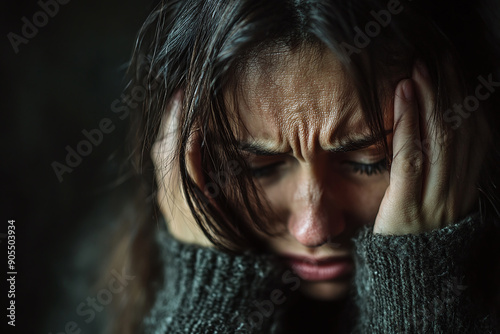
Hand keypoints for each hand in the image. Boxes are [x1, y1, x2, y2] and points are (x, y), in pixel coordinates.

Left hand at [373, 62, 487, 234]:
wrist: (404, 277)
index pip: (472, 134)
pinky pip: (412, 159)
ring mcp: (436, 200)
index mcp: (466, 187)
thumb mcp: (432, 199)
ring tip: (415, 71)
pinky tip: (402, 98)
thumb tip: (431, 127)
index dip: (464, 98)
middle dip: (446, 92)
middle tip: (431, 60)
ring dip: (428, 100)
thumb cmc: (411, 231)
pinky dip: (408, 124)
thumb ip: (437, 168)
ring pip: (439, 140)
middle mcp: (458, 191)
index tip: (450, 70)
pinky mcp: (409, 207)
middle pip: (459, 131)